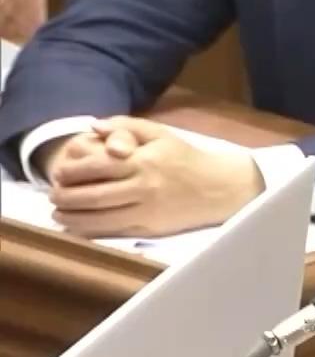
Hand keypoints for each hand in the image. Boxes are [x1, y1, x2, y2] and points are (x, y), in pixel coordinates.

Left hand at [47, 117, 264, 237]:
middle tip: (52, 195)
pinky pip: (114, 231)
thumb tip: (93, 126)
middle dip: (65, 197)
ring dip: (72, 218)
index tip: (57, 173)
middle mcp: (143, 187)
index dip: (71, 171)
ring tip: (58, 214)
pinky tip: (77, 228)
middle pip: (93, 195)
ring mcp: (147, 210)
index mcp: (143, 161)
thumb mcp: (161, 134)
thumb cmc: (187, 158)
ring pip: (99, 217)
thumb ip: (126, 125)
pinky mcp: (151, 229)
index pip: (96, 166)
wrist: (221, 188)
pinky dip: (91, 231)